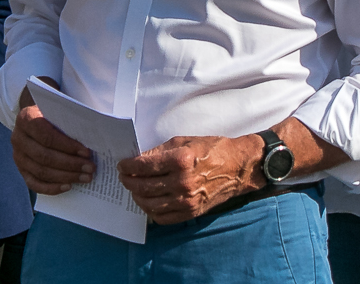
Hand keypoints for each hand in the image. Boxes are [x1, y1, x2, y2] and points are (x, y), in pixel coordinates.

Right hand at [11, 93, 94, 194]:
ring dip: (65, 177)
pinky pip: (34, 183)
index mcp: (26, 119)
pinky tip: (68, 186)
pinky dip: (51, 188)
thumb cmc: (51, 115)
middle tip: (90, 168)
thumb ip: (68, 121)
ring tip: (85, 177)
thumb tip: (92, 138)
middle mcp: (18, 138)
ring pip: (41, 171)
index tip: (87, 152)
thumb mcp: (57, 112)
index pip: (47, 137)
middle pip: (44, 156)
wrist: (33, 120)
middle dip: (70, 164)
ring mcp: (17, 156)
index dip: (68, 146)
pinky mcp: (20, 170)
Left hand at [117, 134, 263, 223]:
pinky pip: (162, 217)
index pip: (144, 166)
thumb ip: (160, 151)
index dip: (128, 166)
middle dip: (128, 181)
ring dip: (136, 196)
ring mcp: (186, 200)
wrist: (238, 167)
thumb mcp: (185, 141)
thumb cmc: (212, 150)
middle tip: (124, 176)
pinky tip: (148, 201)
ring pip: (149, 203)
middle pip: (143, 186)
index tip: (122, 165)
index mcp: (181, 160)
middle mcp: (182, 182)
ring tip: (134, 188)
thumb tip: (139, 159)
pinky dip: (150, 210)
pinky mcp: (190, 212)